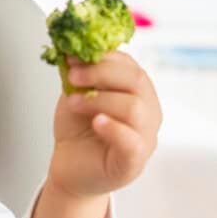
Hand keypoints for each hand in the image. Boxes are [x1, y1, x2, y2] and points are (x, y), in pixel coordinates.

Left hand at [48, 51, 162, 196]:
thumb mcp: (74, 96)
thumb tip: (71, 49)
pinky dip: (114, 128)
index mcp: (136, 92)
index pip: (129, 65)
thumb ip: (78, 76)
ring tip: (74, 103)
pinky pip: (132, 142)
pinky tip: (96, 122)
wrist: (69, 168)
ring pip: (134, 108)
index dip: (103, 57)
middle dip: (101, 73)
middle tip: (73, 76)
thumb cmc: (77, 131)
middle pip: (136, 81)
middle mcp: (148, 112)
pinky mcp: (133, 162)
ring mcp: (145, 137)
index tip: (74, 57)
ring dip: (99, 99)